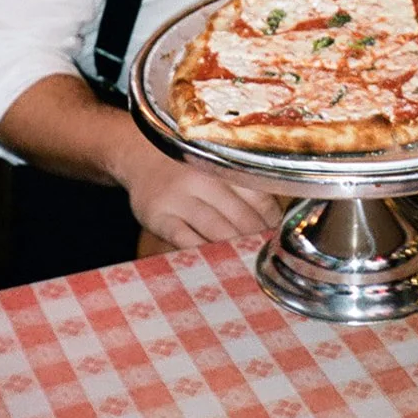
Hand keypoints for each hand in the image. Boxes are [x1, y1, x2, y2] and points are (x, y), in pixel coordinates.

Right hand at [118, 130, 282, 248]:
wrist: (140, 156)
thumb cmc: (187, 166)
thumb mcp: (214, 165)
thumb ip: (241, 185)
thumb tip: (276, 221)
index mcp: (221, 162)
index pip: (258, 195)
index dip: (271, 220)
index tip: (277, 235)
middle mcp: (201, 176)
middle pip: (241, 216)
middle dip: (256, 238)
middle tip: (267, 255)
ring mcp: (178, 197)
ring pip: (217, 231)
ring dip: (236, 249)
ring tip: (248, 261)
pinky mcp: (159, 217)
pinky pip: (187, 242)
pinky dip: (205, 254)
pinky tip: (216, 261)